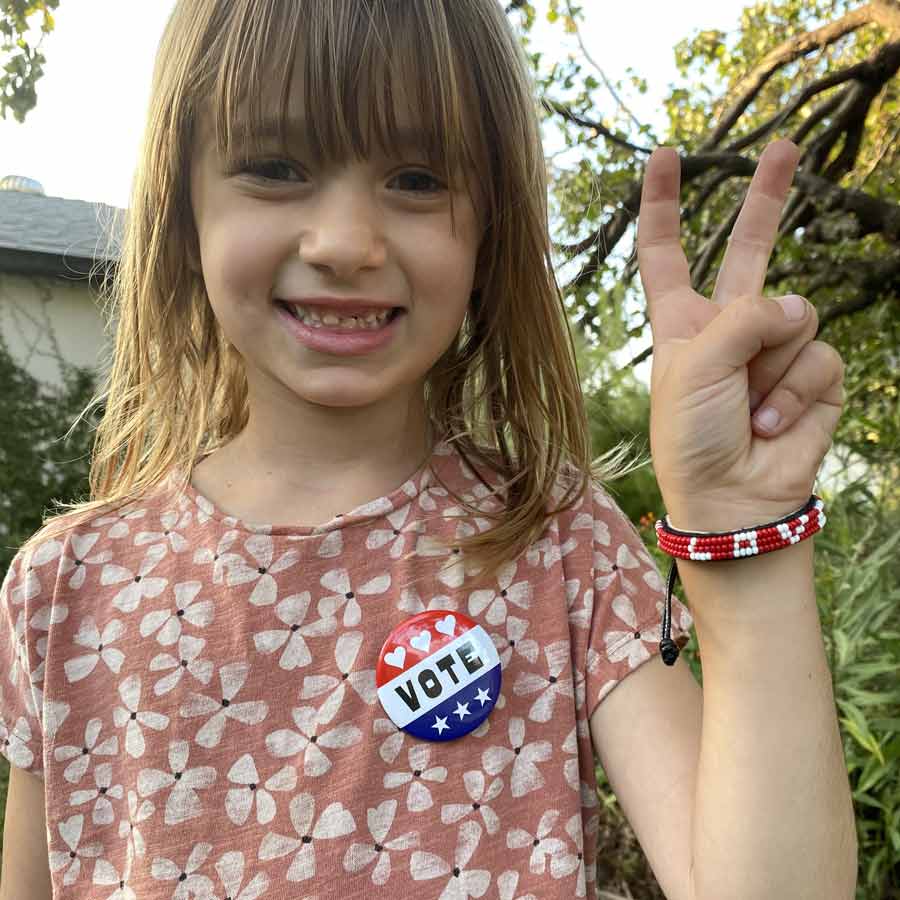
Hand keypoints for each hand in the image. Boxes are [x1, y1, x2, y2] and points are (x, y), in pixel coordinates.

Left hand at [637, 139, 844, 531]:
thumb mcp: (693, 367)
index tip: (665, 154)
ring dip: (769, 364)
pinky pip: (817, 353)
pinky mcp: (813, 374)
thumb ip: (742, 318)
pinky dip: (793, 391)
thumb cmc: (691, 436)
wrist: (731, 498)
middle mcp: (729, 326)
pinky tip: (771, 422)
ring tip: (746, 406)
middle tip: (784, 146)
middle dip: (766, 198)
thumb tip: (796, 306)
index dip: (663, 204)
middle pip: (750, 249)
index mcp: (681, 322)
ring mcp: (774, 348)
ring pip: (793, 314)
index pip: (667, 251)